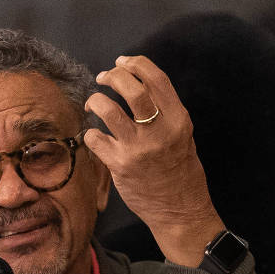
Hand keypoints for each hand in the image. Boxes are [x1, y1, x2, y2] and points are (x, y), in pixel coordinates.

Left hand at [84, 55, 224, 266]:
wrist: (180, 211)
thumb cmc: (181, 172)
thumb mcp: (183, 136)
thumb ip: (165, 113)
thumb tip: (138, 88)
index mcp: (178, 119)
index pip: (156, 79)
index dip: (135, 63)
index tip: (122, 62)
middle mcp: (159, 131)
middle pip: (131, 88)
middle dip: (113, 76)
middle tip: (104, 78)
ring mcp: (138, 149)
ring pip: (108, 109)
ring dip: (95, 101)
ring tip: (94, 104)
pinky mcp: (120, 166)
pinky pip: (95, 139)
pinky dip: (91, 134)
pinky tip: (96, 138)